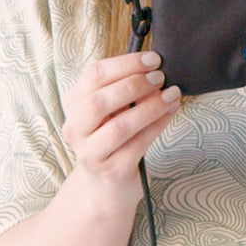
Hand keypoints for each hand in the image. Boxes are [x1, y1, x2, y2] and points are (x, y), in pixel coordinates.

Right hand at [62, 51, 179, 198]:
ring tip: (171, 95)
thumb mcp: (112, 111)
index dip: (126, 64)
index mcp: (74, 105)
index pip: (94, 75)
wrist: (106, 186)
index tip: (153, 59)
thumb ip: (125, 90)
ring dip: (150, 107)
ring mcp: (91, 153)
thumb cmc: (113, 140)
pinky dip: (157, 125)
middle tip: (160, 77)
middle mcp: (75, 129)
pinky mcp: (112, 171)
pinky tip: (170, 112)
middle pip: (99, 101)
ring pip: (119, 126)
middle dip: (134, 85)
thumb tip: (154, 70)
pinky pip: (138, 144)